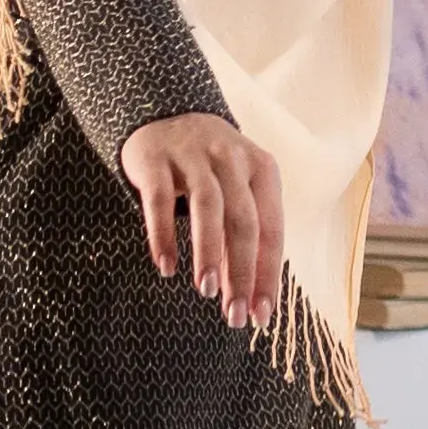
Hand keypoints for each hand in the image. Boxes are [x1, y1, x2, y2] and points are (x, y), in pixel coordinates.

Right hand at [118, 112, 285, 330]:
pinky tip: (166, 266)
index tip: (262, 315)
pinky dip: (163, 234)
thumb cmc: (210, 169)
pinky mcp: (154, 158)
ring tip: (206, 291)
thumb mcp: (238, 190)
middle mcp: (232, 159)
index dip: (269, 275)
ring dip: (209, 253)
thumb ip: (245, 235)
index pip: (272, 230)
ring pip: (208, 208)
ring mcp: (193, 155)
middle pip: (244, 222)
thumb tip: (251, 296)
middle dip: (242, 273)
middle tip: (235, 315)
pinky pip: (160, 200)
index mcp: (263, 170)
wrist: (164, 113)